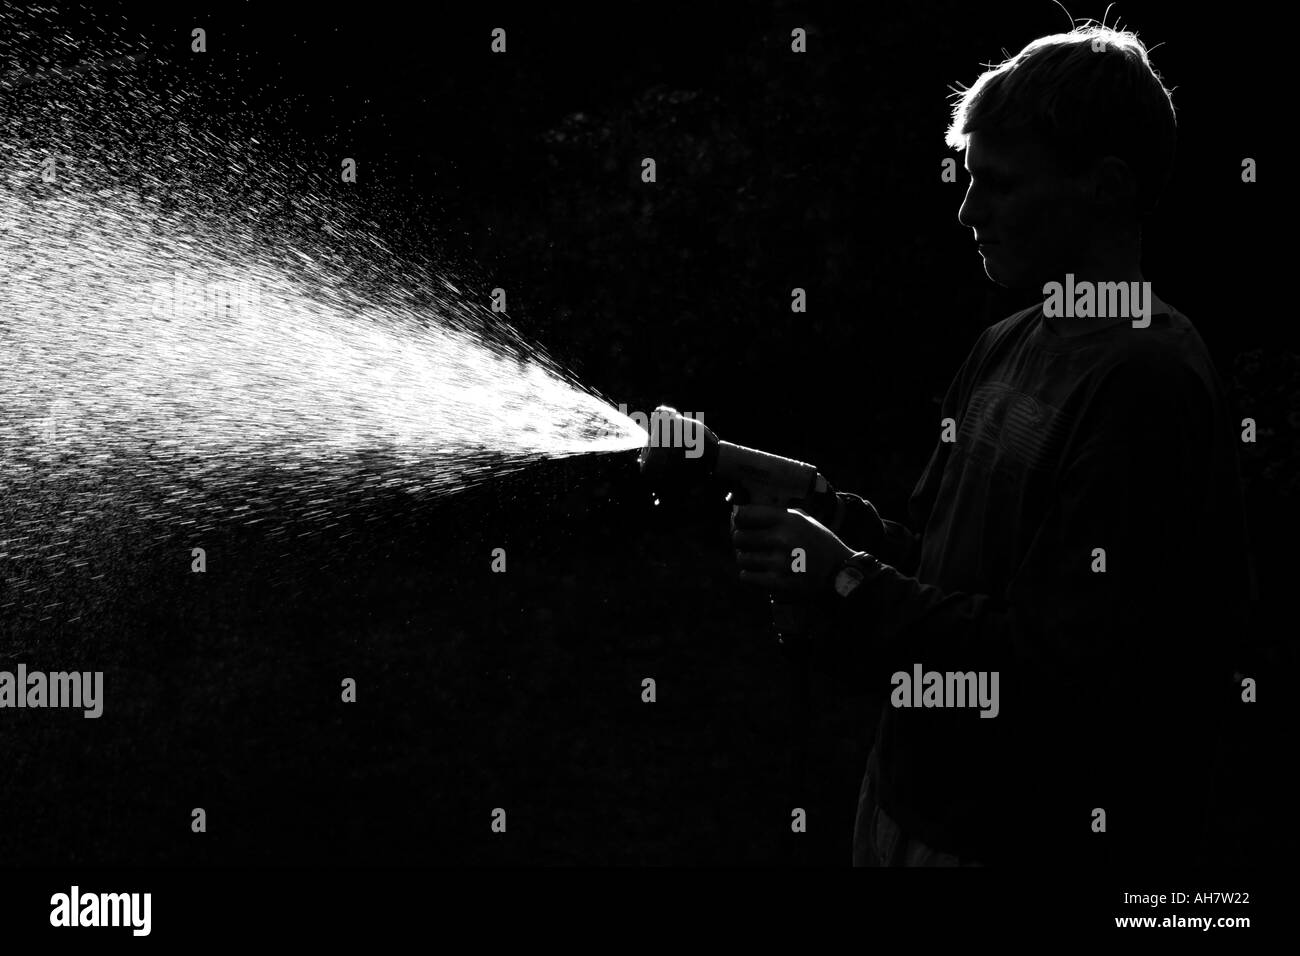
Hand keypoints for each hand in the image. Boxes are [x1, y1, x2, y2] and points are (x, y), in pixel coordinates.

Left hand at [732, 504, 855, 596]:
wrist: (840, 573)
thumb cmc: (819, 543)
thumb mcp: (803, 519)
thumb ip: (775, 514)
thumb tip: (740, 514)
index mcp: (787, 520)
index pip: (743, 515)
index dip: (739, 520)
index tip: (742, 524)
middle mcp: (782, 539)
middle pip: (738, 537)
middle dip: (741, 541)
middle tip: (749, 544)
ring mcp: (780, 563)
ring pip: (741, 558)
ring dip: (747, 559)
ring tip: (760, 560)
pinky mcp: (778, 584)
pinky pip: (746, 577)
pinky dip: (750, 576)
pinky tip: (761, 573)